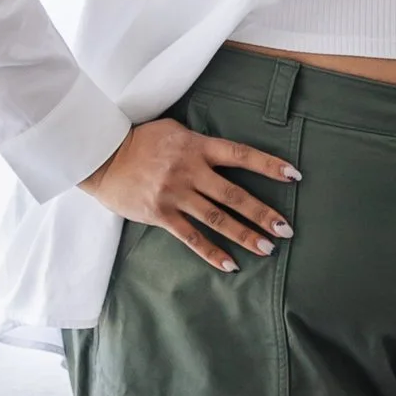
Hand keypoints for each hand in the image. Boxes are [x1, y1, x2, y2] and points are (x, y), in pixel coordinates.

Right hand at [82, 119, 299, 271]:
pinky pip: (190, 237)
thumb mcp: (174, 131)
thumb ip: (200, 144)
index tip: (294, 176)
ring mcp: (175, 194)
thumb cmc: (140, 141)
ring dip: (244, 235)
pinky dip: (211, 252)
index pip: (240, 155)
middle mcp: (189, 170)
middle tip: (287, 229)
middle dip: (262, 212)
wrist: (102, 156)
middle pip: (234, 194)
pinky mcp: (160, 214)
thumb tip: (226, 155)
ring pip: (216, 218)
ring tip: (268, 248)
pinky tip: (231, 264)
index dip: (269, 165)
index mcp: (197, 146)